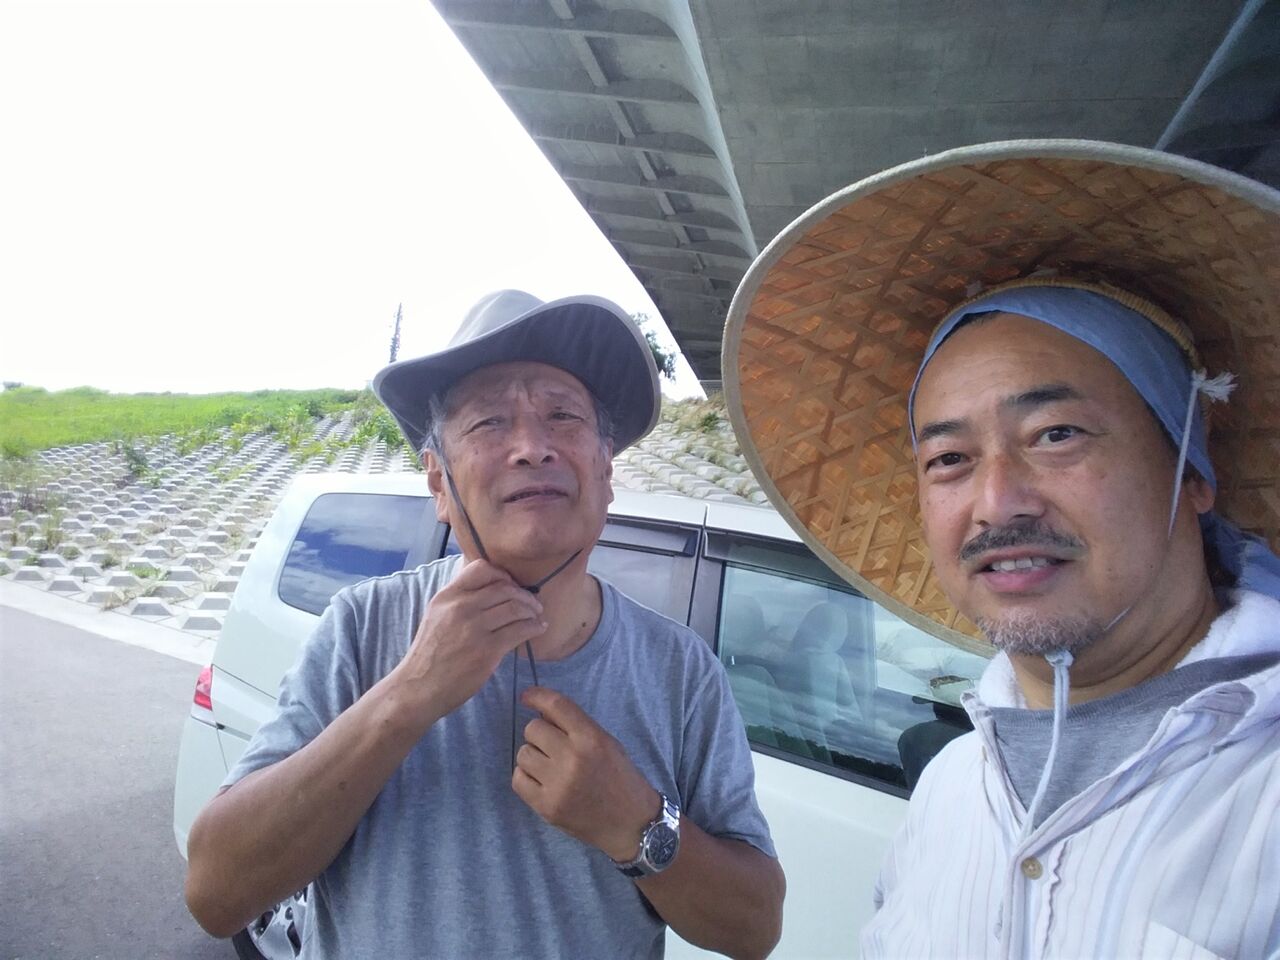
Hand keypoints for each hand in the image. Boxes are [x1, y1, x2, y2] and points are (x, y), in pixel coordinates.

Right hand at [387, 559, 545, 729]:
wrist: (419, 688)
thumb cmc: (430, 655)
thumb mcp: (437, 616)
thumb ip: (459, 601)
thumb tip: (492, 592)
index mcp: (447, 596)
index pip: (481, 568)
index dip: (503, 574)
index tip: (512, 585)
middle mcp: (460, 607)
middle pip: (504, 588)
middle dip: (524, 595)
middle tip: (533, 604)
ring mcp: (474, 628)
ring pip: (515, 607)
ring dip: (532, 610)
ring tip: (537, 616)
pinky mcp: (487, 650)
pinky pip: (520, 630)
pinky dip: (534, 627)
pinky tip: (538, 629)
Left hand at [512, 687, 658, 860]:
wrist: (631, 823)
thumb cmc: (620, 778)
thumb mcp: (607, 743)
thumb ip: (576, 726)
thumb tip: (541, 710)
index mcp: (591, 738)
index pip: (556, 706)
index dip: (536, 696)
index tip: (526, 696)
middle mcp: (572, 758)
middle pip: (533, 729)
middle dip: (540, 734)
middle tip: (552, 746)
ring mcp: (557, 784)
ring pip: (523, 753)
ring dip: (533, 756)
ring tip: (549, 766)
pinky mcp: (546, 806)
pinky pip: (518, 779)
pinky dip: (526, 777)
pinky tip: (542, 781)